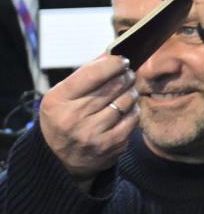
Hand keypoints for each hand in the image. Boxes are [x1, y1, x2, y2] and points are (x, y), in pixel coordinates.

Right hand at [39, 55, 138, 183]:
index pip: (91, 74)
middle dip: (125, 76)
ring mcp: (92, 133)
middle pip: (113, 86)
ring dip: (131, 92)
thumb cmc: (64, 119)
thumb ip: (86, 75)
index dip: (112, 64)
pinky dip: (134, 109)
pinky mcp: (110, 144)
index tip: (122, 59)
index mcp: (58, 100)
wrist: (61, 159)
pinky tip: (128, 107)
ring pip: (126, 101)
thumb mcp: (63, 96)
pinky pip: (133, 118)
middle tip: (128, 73)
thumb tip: (111, 54)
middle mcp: (73, 117)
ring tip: (127, 89)